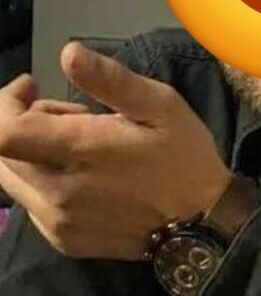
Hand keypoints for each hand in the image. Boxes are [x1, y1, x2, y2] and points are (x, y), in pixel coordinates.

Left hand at [0, 43, 231, 259]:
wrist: (205, 224)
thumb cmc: (185, 158)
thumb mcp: (161, 106)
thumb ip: (111, 80)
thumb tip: (68, 53)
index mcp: (80, 153)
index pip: (3, 131)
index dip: (4, 103)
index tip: (30, 86)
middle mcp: (58, 193)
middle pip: (3, 152)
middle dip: (24, 123)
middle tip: (74, 116)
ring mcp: (58, 224)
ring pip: (12, 180)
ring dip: (32, 155)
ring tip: (79, 149)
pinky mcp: (65, 243)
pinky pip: (31, 205)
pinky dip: (43, 182)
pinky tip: (83, 178)